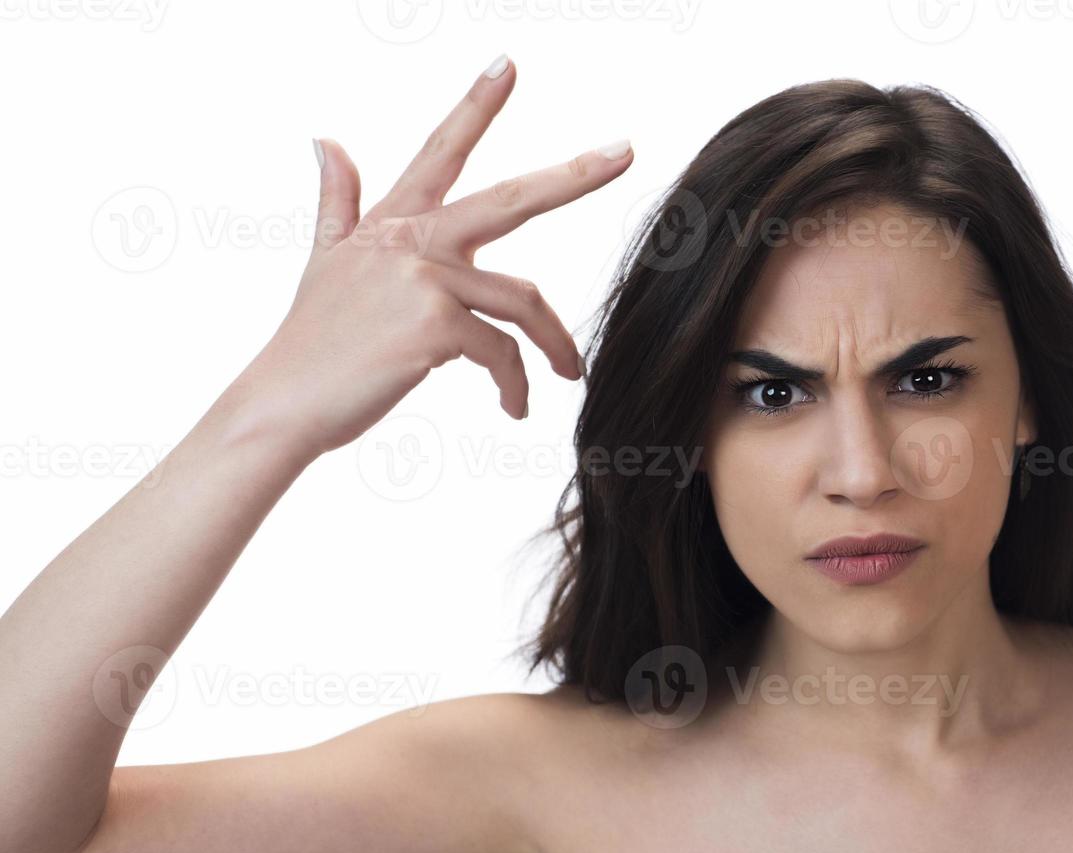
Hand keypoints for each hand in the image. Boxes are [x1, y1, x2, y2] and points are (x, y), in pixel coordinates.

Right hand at [227, 54, 631, 457]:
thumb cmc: (311, 344)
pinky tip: (514, 407)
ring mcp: (425, 279)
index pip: (441, 151)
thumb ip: (337, 200)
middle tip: (626, 152)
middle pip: (511, 199)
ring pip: (523, 301)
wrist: (284, 404)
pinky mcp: (436, 325)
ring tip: (569, 375)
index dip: (475, 105)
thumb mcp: (325, 261)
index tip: (509, 64)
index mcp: (392, 224)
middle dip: (575, 174)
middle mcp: (413, 241)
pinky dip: (516, 383)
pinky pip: (502, 351)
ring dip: (555, 344)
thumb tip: (325, 139)